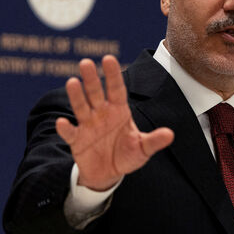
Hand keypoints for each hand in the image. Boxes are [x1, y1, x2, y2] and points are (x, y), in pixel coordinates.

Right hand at [56, 55, 173, 190]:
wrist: (109, 174)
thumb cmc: (127, 156)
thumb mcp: (142, 149)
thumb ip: (154, 141)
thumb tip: (170, 134)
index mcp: (119, 111)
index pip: (116, 89)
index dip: (113, 75)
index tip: (108, 59)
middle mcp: (102, 113)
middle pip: (96, 93)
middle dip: (91, 79)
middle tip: (86, 62)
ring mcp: (88, 125)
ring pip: (81, 107)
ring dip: (76, 95)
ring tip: (72, 82)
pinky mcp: (77, 140)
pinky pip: (70, 132)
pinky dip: (65, 128)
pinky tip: (62, 122)